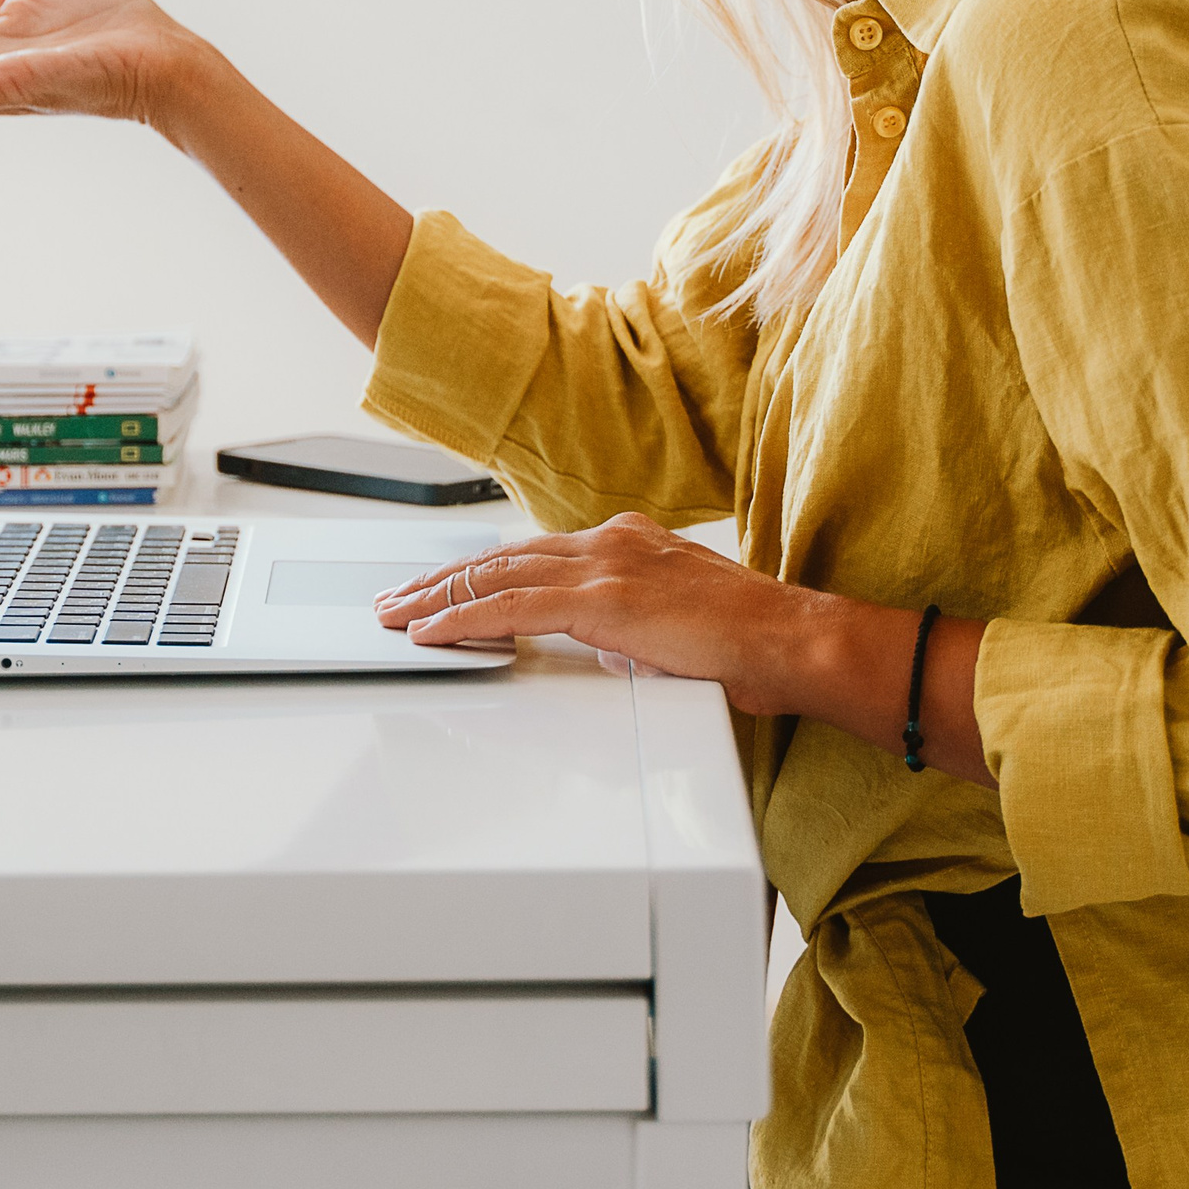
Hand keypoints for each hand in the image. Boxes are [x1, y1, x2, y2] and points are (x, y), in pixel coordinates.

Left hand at [377, 513, 992, 781]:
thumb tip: (604, 645)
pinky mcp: (603, 599)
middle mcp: (609, 542)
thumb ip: (630, 626)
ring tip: (398, 614)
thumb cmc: (749, 644)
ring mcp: (604, 565)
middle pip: (502, 557)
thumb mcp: (673, 626)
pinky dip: (464, 619)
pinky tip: (432, 631)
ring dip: (438, 597)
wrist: (790, 641)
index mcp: (626, 543)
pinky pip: (513, 608)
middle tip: (397, 596)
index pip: (533, 554)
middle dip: (442, 579)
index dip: (481, 572)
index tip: (445, 587)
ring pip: (496, 576)